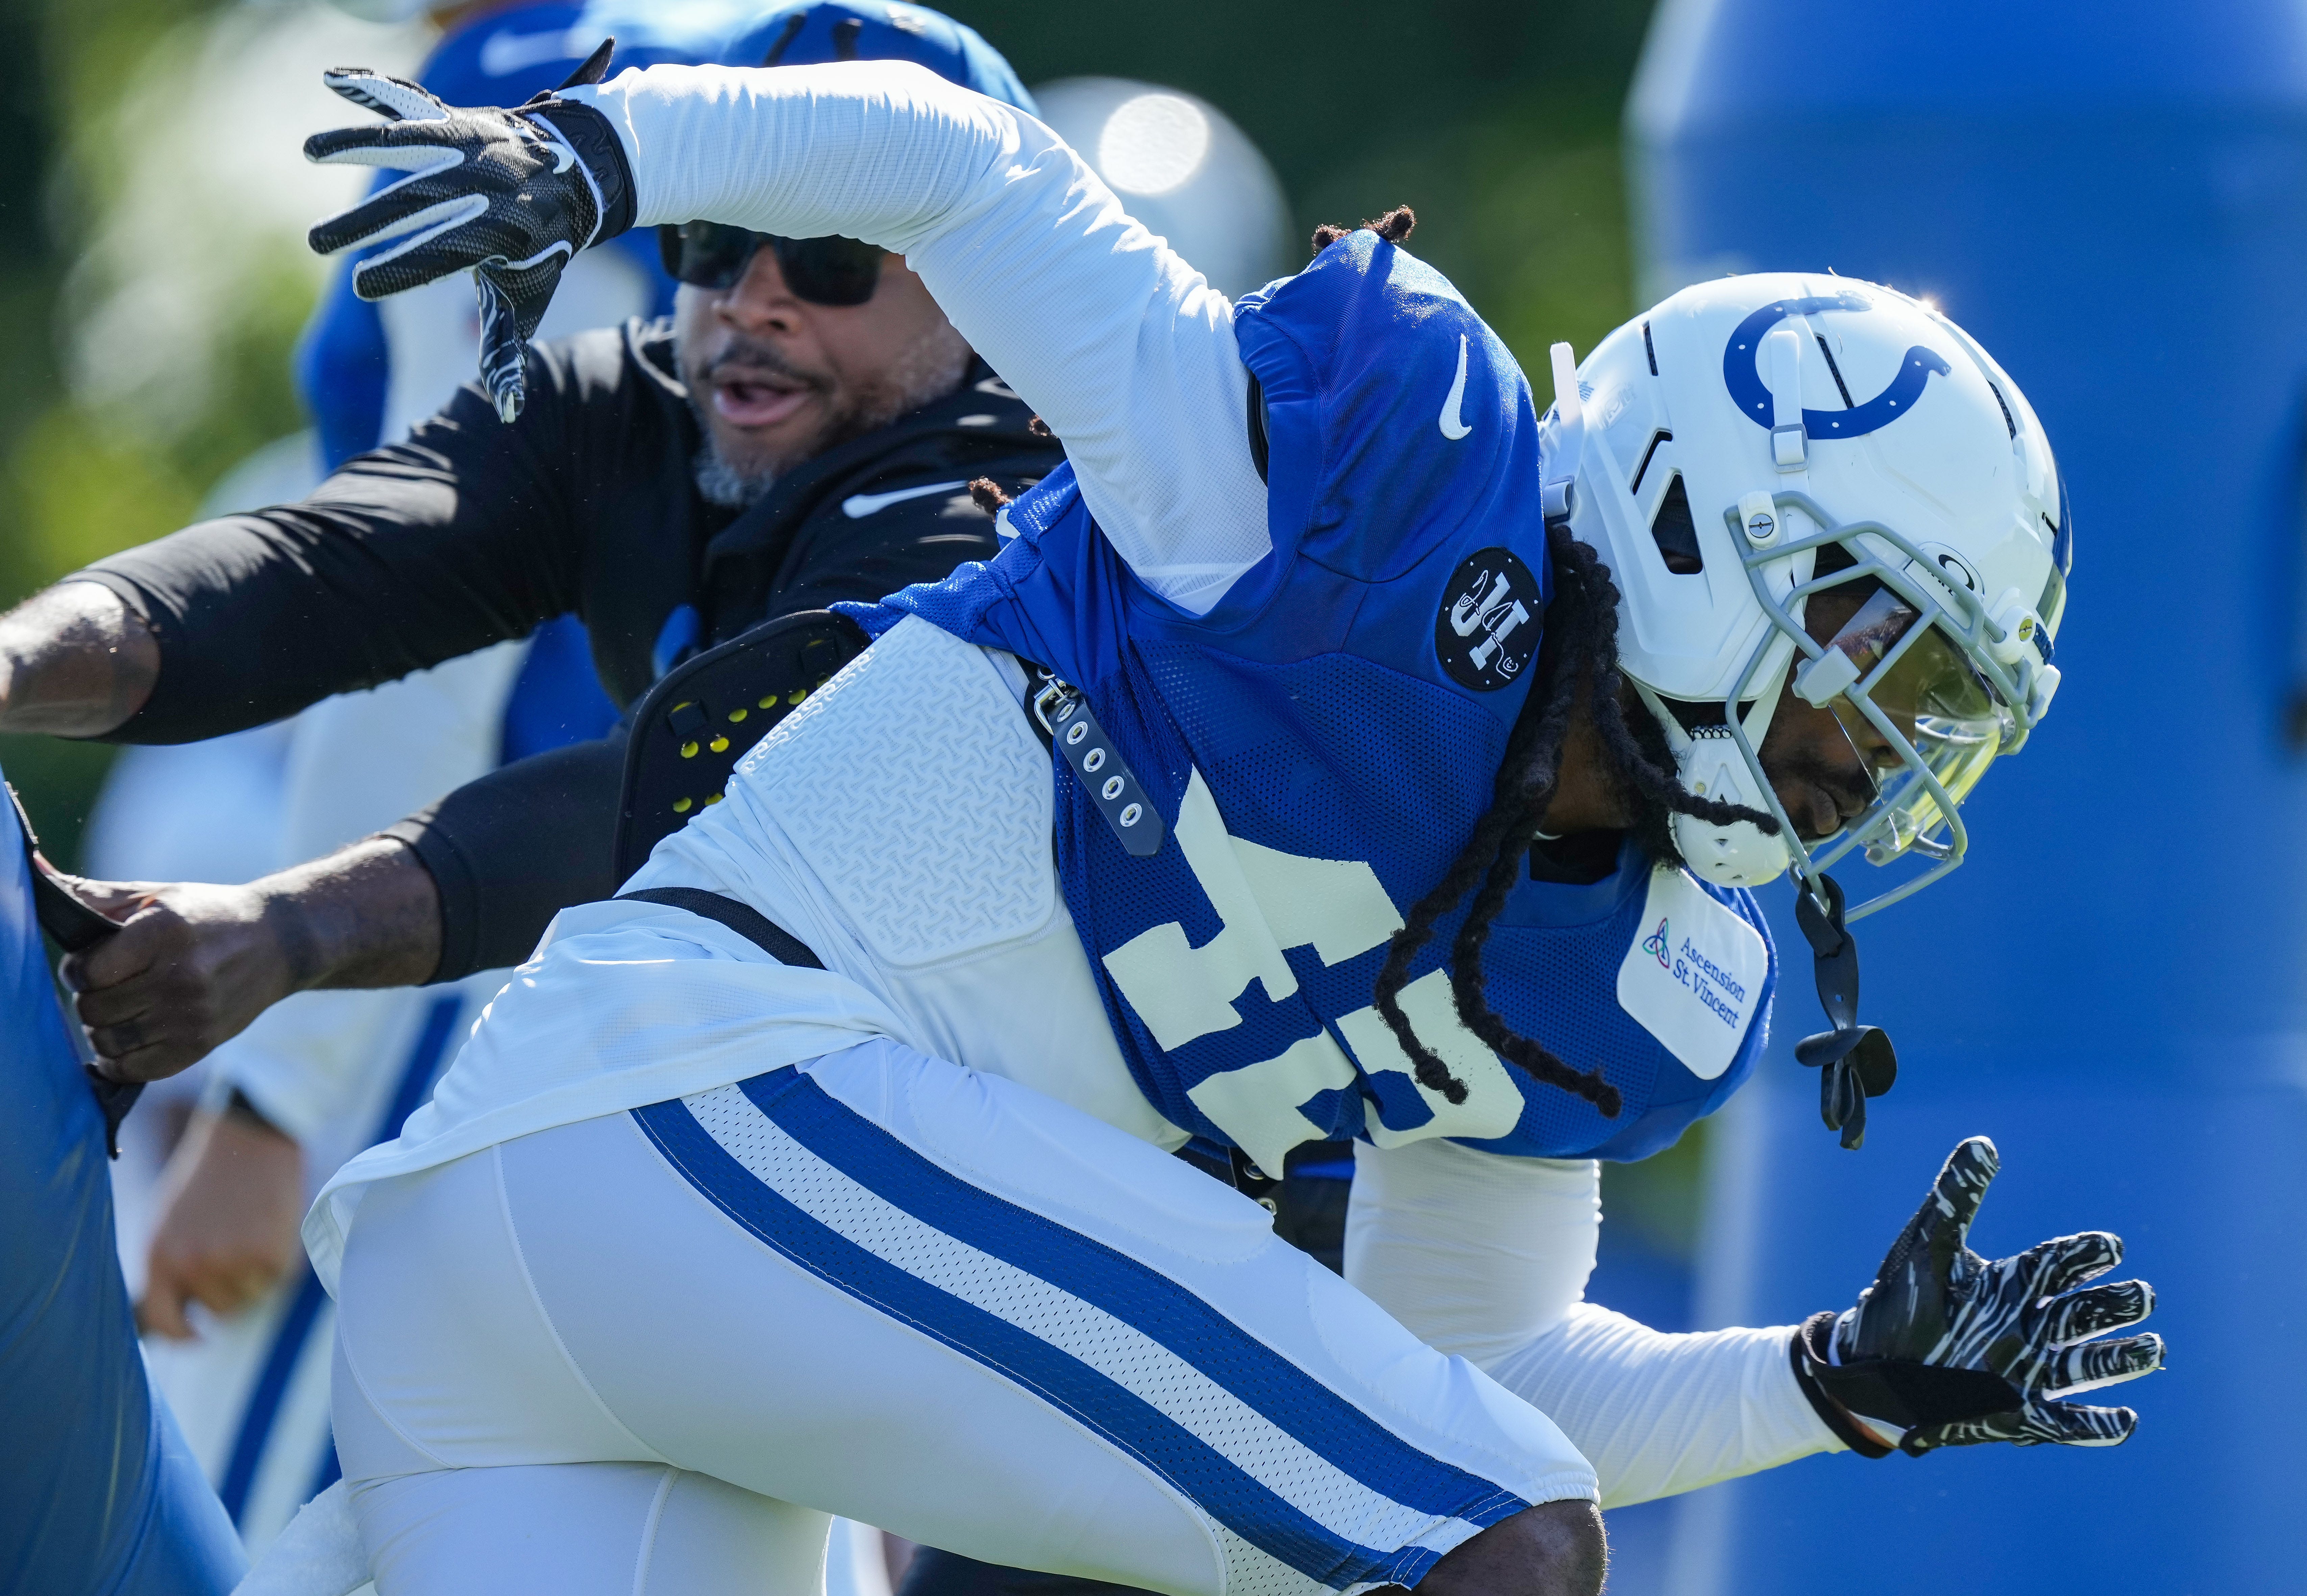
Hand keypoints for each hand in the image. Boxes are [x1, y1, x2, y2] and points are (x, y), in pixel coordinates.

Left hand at [59, 878, 298, 1082]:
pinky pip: (136, 1068)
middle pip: (95, 1008)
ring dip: (103, 1029)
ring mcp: (193, 1015)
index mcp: (165, 932)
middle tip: (107, 988)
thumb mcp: (157, 895)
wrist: (280, 943)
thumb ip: (95, 895)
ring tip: (119, 1012)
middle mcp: (181, 975)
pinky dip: (119, 1061)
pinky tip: (126, 1041)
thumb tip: (34, 870)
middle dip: (90, 999)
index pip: (89, 970)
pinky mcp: (202, 1044)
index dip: (78, 969)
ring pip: (109, 1041)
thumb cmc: (208, 915)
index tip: (90, 965)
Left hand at [138, 1100, 305, 1338]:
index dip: (184, 1336)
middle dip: (228, 1291)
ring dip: (253, 1277)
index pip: (167, 1324)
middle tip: (236, 1255)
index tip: (199, 1335)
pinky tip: (269, 1228)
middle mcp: (193, 1264)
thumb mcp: (167, 1225)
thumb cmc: (205, 1180)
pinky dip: (276, 1261)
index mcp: (159, 1257)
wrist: (247, 1137)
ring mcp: (233, 1261)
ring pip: (248, 1298)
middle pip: (217, 1311)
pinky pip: (275, 1281)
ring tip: (251, 1235)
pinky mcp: (272, 1255)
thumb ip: (168, 1269)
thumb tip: (178, 1314)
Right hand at [303, 47, 632, 420]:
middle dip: (366, 222)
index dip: (403, 269)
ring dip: (355, 143)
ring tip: (308, 150)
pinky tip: (333, 77)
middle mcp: (483, 186)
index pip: (443, 254)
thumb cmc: (543, 246)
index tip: (363, 285)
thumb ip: (508, 347)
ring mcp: (470, 147)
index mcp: (499, 233)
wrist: (581, 173)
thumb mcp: (531, 295)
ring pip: (408, 145)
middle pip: (415, 205)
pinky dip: (375, 90)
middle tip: (317, 241)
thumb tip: (509, 411)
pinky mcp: (458, 119)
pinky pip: (413, 103)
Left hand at [1794, 1136, 2161, 1454]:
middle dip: (2116, 1306)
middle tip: (2141, 1296)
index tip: (2109, 1246)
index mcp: (2012, 1284)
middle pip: (2086, 1312)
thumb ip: (1956, 1198)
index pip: (2060, 1264)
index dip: (2087, 1255)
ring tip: (2153, 1349)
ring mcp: (2028, 1369)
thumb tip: (1982, 1142)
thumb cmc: (1901, 1299)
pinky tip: (2126, 1420)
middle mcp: (2029, 1325)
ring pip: (2088, 1364)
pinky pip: (2069, 1423)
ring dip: (2121, 1359)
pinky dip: (2098, 1425)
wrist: (1869, 1366)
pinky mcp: (2020, 1413)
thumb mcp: (1926, 1246)